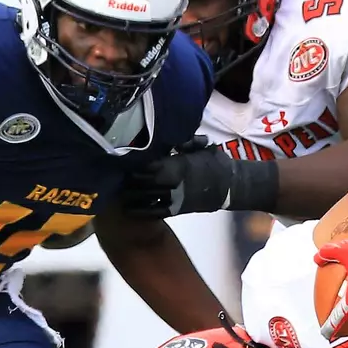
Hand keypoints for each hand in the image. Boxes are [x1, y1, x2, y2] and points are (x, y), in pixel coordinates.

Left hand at [120, 141, 235, 217]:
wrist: (231, 185)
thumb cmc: (214, 162)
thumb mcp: (201, 146)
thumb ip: (184, 141)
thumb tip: (169, 135)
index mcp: (177, 164)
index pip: (149, 164)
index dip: (134, 163)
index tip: (123, 159)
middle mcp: (173, 181)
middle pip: (143, 180)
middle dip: (129, 178)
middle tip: (116, 175)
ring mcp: (175, 197)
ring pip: (147, 196)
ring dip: (131, 195)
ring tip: (119, 192)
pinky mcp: (177, 210)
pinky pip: (156, 212)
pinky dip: (141, 212)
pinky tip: (129, 210)